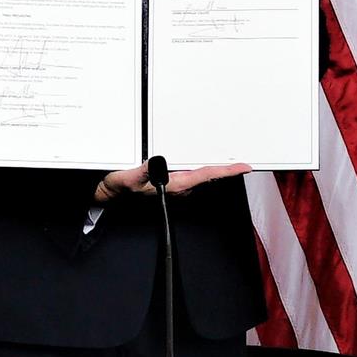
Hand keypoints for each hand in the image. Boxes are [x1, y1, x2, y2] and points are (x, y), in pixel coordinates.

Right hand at [94, 161, 250, 203]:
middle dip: (227, 169)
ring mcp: (177, 186)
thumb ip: (142, 170)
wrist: (111, 195)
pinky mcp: (172, 183)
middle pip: (209, 176)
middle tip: (245, 162)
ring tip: (233, 161)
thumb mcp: (127, 177)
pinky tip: (209, 163)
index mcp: (174, 185)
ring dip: (217, 169)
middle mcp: (179, 186)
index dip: (226, 171)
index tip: (243, 167)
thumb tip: (156, 162)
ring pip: (202, 176)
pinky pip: (194, 175)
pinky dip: (205, 169)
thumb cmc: (120, 188)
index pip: (206, 175)